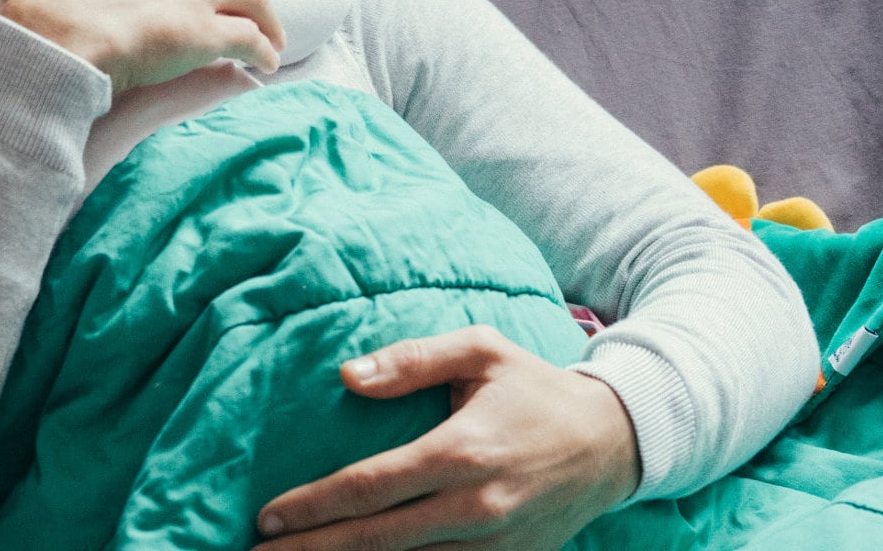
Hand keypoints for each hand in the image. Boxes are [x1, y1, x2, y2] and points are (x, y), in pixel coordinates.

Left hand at [255, 326, 638, 550]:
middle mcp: (477, 507)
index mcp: (462, 451)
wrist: (615, 442)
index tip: (267, 516)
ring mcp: (495, 546)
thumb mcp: (480, 350)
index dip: (312, 506)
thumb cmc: (536, 388)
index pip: (368, 487)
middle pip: (375, 541)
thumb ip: (412, 359)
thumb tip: (348, 376)